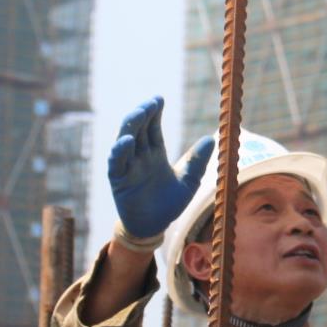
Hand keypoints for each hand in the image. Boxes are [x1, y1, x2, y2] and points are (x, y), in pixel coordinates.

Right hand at [108, 96, 214, 242]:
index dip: (154, 113)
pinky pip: (116, 162)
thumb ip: (197, 162)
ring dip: (130, 125)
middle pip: (138, 129)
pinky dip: (120, 151)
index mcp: (155, 154)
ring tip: (140, 113)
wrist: (154, 226)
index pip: (152, 127)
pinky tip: (127, 141)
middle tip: (151, 103)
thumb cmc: (170, 204)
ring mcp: (128, 167)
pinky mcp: (119, 180)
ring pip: (125, 140)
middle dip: (143, 114)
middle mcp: (140, 156)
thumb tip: (211, 139)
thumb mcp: (189, 182)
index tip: (159, 99)